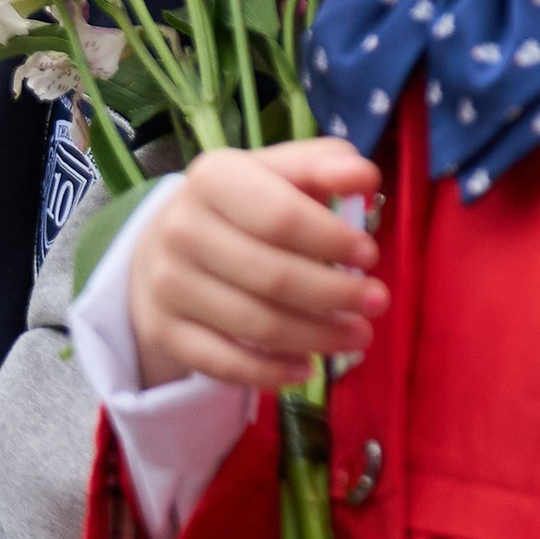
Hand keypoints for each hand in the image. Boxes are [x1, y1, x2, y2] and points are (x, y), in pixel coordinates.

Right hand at [129, 139, 385, 391]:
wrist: (163, 247)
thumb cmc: (240, 208)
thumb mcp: (276, 174)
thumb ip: (322, 166)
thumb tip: (364, 177)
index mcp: (212, 179)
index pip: (281, 216)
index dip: (332, 240)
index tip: (369, 254)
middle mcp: (180, 229)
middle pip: (273, 276)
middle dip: (336, 295)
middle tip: (376, 303)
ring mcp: (168, 284)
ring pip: (256, 324)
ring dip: (318, 337)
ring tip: (358, 335)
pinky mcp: (165, 330)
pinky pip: (226, 364)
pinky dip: (273, 372)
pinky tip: (307, 367)